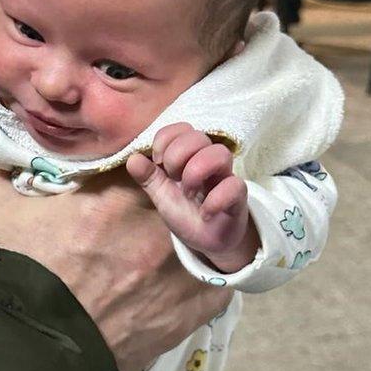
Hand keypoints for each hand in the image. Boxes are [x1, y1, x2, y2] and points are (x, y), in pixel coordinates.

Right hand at [0, 163, 231, 370]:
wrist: (23, 352)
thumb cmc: (9, 276)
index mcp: (117, 195)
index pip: (149, 160)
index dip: (143, 166)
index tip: (130, 177)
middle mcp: (158, 227)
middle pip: (183, 196)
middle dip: (170, 198)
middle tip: (144, 213)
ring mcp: (180, 270)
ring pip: (206, 234)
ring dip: (190, 233)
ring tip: (163, 245)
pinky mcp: (190, 310)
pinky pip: (218, 278)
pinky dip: (205, 271)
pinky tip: (182, 274)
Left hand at [125, 123, 258, 273]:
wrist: (207, 241)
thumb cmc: (186, 212)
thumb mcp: (161, 195)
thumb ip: (148, 177)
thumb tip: (132, 159)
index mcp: (188, 156)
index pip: (181, 128)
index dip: (166, 140)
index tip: (158, 163)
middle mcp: (208, 160)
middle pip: (199, 136)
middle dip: (178, 156)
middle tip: (174, 179)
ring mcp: (225, 176)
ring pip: (220, 153)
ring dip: (196, 172)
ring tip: (189, 194)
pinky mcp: (238, 196)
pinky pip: (234, 186)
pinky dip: (215, 200)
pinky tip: (204, 214)